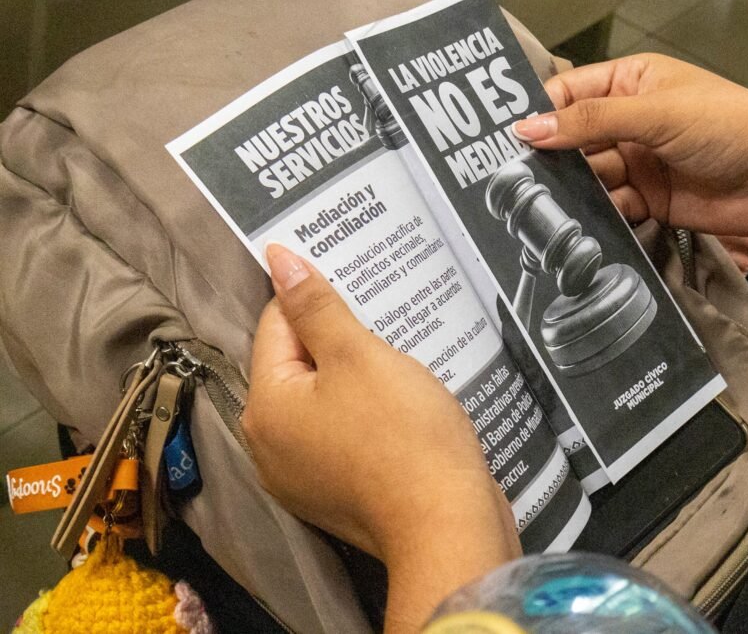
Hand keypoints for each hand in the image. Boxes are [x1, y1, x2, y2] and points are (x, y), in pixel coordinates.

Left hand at [244, 245, 518, 629]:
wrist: (447, 525)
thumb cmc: (404, 435)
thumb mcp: (359, 355)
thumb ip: (315, 306)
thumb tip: (276, 257)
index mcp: (265, 406)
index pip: (278, 325)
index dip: (318, 302)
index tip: (359, 292)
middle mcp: (269, 445)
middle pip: (297, 366)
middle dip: (340, 343)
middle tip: (385, 328)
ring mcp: (301, 477)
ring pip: (323, 401)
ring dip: (356, 379)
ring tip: (398, 366)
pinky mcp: (335, 495)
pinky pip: (342, 436)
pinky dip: (365, 417)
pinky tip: (400, 408)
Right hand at [514, 53, 747, 236]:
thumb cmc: (729, 127)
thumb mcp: (656, 114)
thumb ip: (591, 122)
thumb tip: (528, 129)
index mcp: (632, 83)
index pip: (571, 93)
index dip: (542, 114)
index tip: (510, 138)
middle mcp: (631, 121)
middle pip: (575, 140)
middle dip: (552, 158)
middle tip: (517, 179)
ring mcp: (639, 163)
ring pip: (590, 177)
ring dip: (573, 191)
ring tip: (546, 206)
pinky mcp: (649, 201)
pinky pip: (611, 207)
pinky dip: (598, 215)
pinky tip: (582, 223)